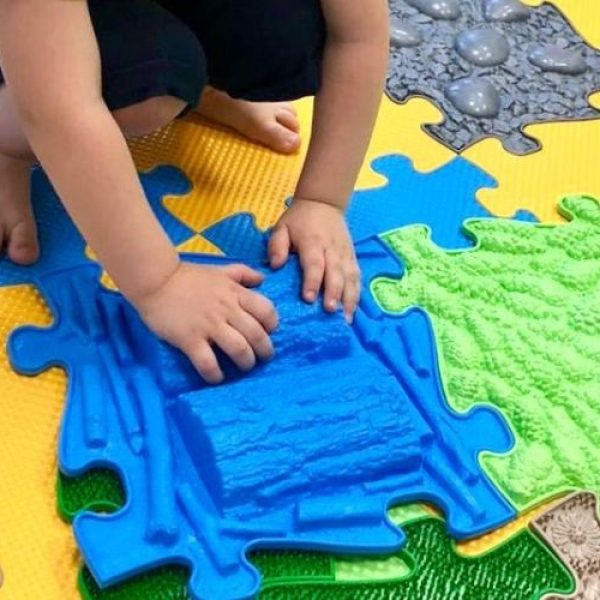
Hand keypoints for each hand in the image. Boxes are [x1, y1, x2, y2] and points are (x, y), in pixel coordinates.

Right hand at [133, 262, 277, 383]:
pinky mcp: (189, 339)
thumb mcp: (219, 269)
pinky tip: (217, 377)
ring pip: (239, 349)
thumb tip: (262, 278)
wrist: (155, 280)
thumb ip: (242, 273)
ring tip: (244, 367)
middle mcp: (227, 310)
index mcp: (235, 293)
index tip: (268, 332)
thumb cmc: (187, 276)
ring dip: (246, 362)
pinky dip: (215, 374)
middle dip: (265, 350)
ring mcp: (209, 326)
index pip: (266, 310)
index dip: (272, 324)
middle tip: (262, 357)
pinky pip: (208, 362)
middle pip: (256, 334)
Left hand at [268, 199, 360, 321]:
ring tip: (345, 318)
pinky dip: (356, 294)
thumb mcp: (282, 227)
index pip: (314, 264)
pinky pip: (357, 277)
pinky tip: (353, 311)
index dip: (312, 281)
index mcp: (313, 242)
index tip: (309, 298)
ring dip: (349, 298)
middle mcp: (332, 250)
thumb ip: (276, 246)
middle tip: (330, 311)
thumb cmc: (299, 219)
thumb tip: (275, 266)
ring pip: (350, 278)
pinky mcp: (352, 258)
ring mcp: (345, 254)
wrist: (323, 202)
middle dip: (334, 293)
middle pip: (336, 273)